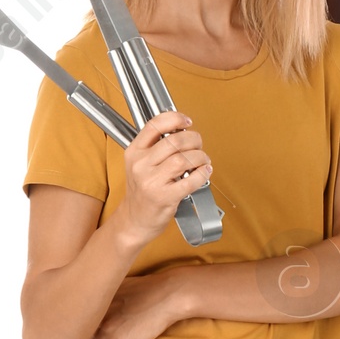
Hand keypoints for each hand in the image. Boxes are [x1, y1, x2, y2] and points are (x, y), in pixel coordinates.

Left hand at [84, 270, 187, 338]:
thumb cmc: (151, 287)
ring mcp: (110, 331)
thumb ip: (112, 290)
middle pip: (88, 334)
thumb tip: (108, 292)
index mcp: (101, 302)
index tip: (85, 331)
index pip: (87, 318)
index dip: (85, 327)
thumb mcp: (124, 283)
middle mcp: (101, 316)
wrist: (166, 297)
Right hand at [118, 110, 212, 250]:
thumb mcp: (139, 164)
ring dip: (200, 157)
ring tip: (203, 161)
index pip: (154, 125)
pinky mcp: (164, 197)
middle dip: (194, 139)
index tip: (187, 121)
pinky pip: (190, 181)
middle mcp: (140, 165)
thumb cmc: (142, 192)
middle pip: (173, 141)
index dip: (175, 118)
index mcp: (134, 152)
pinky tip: (205, 172)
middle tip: (199, 145)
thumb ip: (155, 147)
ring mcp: (151, 182)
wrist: (134, 220)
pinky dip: (203, 174)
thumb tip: (182, 131)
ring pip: (183, 159)